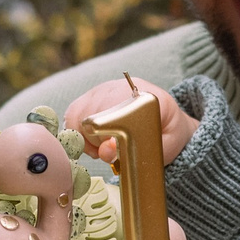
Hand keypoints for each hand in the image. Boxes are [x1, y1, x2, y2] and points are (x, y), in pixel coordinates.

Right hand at [65, 76, 196, 164]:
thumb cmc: (167, 133)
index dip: (106, 138)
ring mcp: (103, 88)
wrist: (167, 118)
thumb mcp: (165, 147)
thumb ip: (142, 151)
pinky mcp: (91, 95)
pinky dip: (77, 131)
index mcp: (144, 96)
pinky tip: (93, 139)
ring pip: (77, 115)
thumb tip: (107, 150)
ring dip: (85, 137)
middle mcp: (120, 87)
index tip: (112, 151)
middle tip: (110, 150)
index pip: (111, 114)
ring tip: (103, 145)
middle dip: (95, 141)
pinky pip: (71, 113)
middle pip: (89, 116)